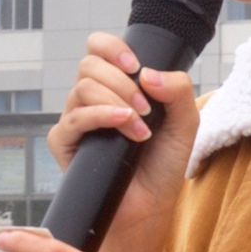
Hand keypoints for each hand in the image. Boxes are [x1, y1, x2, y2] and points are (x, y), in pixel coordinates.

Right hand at [48, 31, 198, 251]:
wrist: (151, 204)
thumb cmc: (163, 163)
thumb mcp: (186, 123)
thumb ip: (178, 91)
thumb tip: (148, 73)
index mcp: (117, 86)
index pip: (98, 48)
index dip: (112, 47)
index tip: (135, 65)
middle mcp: (92, 99)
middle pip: (88, 65)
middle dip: (121, 80)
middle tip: (147, 108)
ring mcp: (76, 120)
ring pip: (81, 89)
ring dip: (116, 101)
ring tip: (141, 127)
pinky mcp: (64, 143)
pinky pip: (72, 119)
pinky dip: (101, 116)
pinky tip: (125, 125)